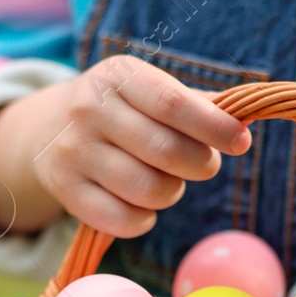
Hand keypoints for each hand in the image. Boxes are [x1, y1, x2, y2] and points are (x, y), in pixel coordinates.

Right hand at [29, 56, 251, 237]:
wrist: (50, 131)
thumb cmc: (124, 111)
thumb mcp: (151, 91)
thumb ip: (198, 105)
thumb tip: (246, 118)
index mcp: (118, 76)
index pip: (173, 103)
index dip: (214, 127)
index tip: (241, 143)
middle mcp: (89, 109)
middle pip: (166, 151)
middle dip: (201, 165)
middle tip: (206, 165)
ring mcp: (73, 151)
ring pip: (148, 190)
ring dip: (172, 192)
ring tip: (168, 182)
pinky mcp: (66, 191)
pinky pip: (123, 220)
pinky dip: (145, 220)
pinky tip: (143, 206)